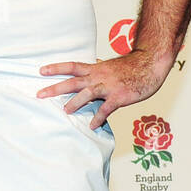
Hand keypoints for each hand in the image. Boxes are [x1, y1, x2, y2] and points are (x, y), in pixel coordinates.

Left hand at [37, 50, 173, 128]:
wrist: (150, 64)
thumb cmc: (132, 67)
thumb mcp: (110, 66)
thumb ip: (98, 70)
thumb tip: (89, 70)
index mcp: (96, 69)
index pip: (72, 66)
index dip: (56, 68)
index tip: (41, 71)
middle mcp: (99, 76)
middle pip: (73, 81)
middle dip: (55, 88)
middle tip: (40, 94)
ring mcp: (109, 86)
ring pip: (87, 93)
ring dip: (75, 102)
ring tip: (65, 111)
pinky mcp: (119, 96)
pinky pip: (106, 108)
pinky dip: (99, 117)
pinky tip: (92, 125)